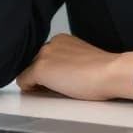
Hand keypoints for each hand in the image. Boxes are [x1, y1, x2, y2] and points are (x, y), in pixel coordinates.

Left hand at [15, 34, 132, 101]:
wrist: (109, 72)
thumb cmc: (104, 70)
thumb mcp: (81, 58)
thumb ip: (67, 60)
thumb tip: (60, 74)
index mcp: (62, 39)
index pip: (45, 55)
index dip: (49, 70)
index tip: (56, 79)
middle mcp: (51, 43)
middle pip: (34, 62)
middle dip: (40, 74)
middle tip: (53, 87)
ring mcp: (44, 55)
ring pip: (28, 70)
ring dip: (36, 81)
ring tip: (52, 91)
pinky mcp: (40, 69)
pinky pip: (23, 81)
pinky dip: (30, 89)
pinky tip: (44, 93)